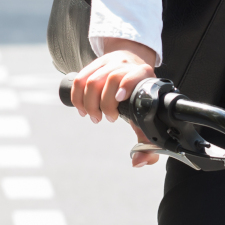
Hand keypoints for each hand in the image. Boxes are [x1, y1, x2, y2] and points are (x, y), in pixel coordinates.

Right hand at [70, 38, 160, 167]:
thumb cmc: (140, 98)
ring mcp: (109, 63)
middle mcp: (126, 66)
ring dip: (89, 102)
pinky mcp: (95, 64)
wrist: (133, 69)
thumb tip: (138, 162)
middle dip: (104, 103)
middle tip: (105, 118)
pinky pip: (80, 79)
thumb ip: (147, 143)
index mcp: (143, 75)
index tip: (119, 100)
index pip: (134, 75)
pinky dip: (77, 97)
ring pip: (92, 80)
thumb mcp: (147, 117)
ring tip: (93, 116)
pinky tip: (82, 109)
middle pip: (110, 79)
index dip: (126, 85)